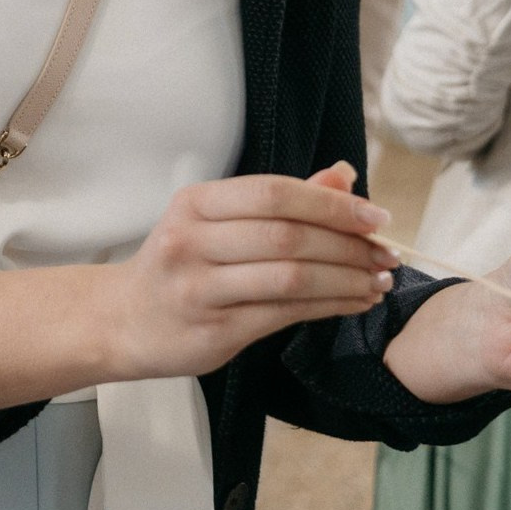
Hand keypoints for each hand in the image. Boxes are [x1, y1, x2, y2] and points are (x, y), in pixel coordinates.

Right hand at [108, 162, 399, 379]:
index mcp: (195, 202)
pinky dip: (328, 307)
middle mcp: (192, 242)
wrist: (124, 320)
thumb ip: (280, 199)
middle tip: (387, 254)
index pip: (273, 193)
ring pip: (290, 279)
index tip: (375, 217)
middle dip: (348, 245)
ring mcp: (199, 290)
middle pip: (286, 236)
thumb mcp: (217, 219)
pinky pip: (283, 316)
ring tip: (378, 281)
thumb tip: (344, 176)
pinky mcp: (213, 333)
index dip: (330, 204)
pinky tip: (353, 302)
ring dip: (345, 280)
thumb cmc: (182, 262)